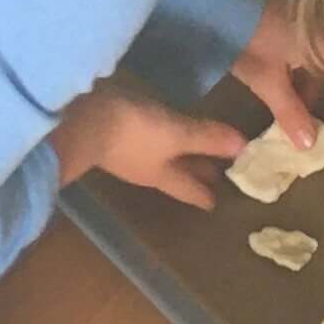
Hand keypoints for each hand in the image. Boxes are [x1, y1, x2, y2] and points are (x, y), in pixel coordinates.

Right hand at [54, 81, 247, 211]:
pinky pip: (143, 139)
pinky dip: (157, 138)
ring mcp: (125, 151)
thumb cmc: (132, 132)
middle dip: (194, 173)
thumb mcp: (175, 134)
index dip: (204, 195)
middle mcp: (144, 168)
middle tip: (213, 174)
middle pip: (174, 175)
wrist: (80, 119)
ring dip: (176, 155)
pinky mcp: (111, 131)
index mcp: (162, 175)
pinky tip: (157, 126)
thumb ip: (206, 139)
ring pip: (159, 157)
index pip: (189, 190)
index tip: (215, 204)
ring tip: (190, 149)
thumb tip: (243, 148)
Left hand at [232, 0, 323, 147]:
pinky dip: (305, 80)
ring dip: (319, 94)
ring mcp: (310, 32)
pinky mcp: (293, 29)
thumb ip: (291, 114)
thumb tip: (309, 147)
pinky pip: (309, 60)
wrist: (224, 7)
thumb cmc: (254, 44)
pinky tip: (294, 99)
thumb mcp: (271, 83)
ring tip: (309, 121)